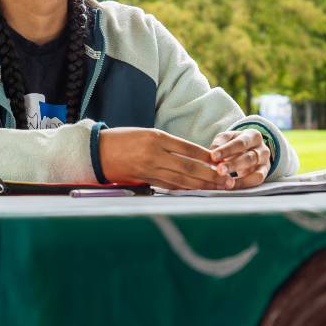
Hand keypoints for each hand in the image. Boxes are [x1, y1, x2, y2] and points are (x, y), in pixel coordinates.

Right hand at [98, 127, 223, 190]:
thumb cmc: (123, 140)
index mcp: (156, 138)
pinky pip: (169, 186)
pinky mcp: (145, 180)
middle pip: (189, 167)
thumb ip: (169, 144)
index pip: (189, 148)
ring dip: (202, 185)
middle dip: (211, 175)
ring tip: (219, 188)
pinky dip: (185, 189)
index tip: (222, 162)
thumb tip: (195, 156)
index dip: (207, 157)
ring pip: (181, 180)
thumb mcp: (147, 134)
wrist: (97, 152)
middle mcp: (155, 154)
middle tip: (228, 179)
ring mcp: (150, 170)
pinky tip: (198, 191)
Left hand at [210, 127, 271, 188]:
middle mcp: (262, 149)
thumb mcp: (227, 138)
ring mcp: (265, 163)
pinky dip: (244, 184)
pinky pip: (256, 181)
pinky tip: (232, 186)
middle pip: (249, 158)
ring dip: (240, 179)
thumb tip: (211, 153)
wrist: (250, 149)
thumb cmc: (235, 143)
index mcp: (253, 136)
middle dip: (233, 165)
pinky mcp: (264, 174)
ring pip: (255, 172)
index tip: (213, 156)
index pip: (240, 142)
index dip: (227, 150)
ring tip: (226, 182)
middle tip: (219, 170)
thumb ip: (219, 143)